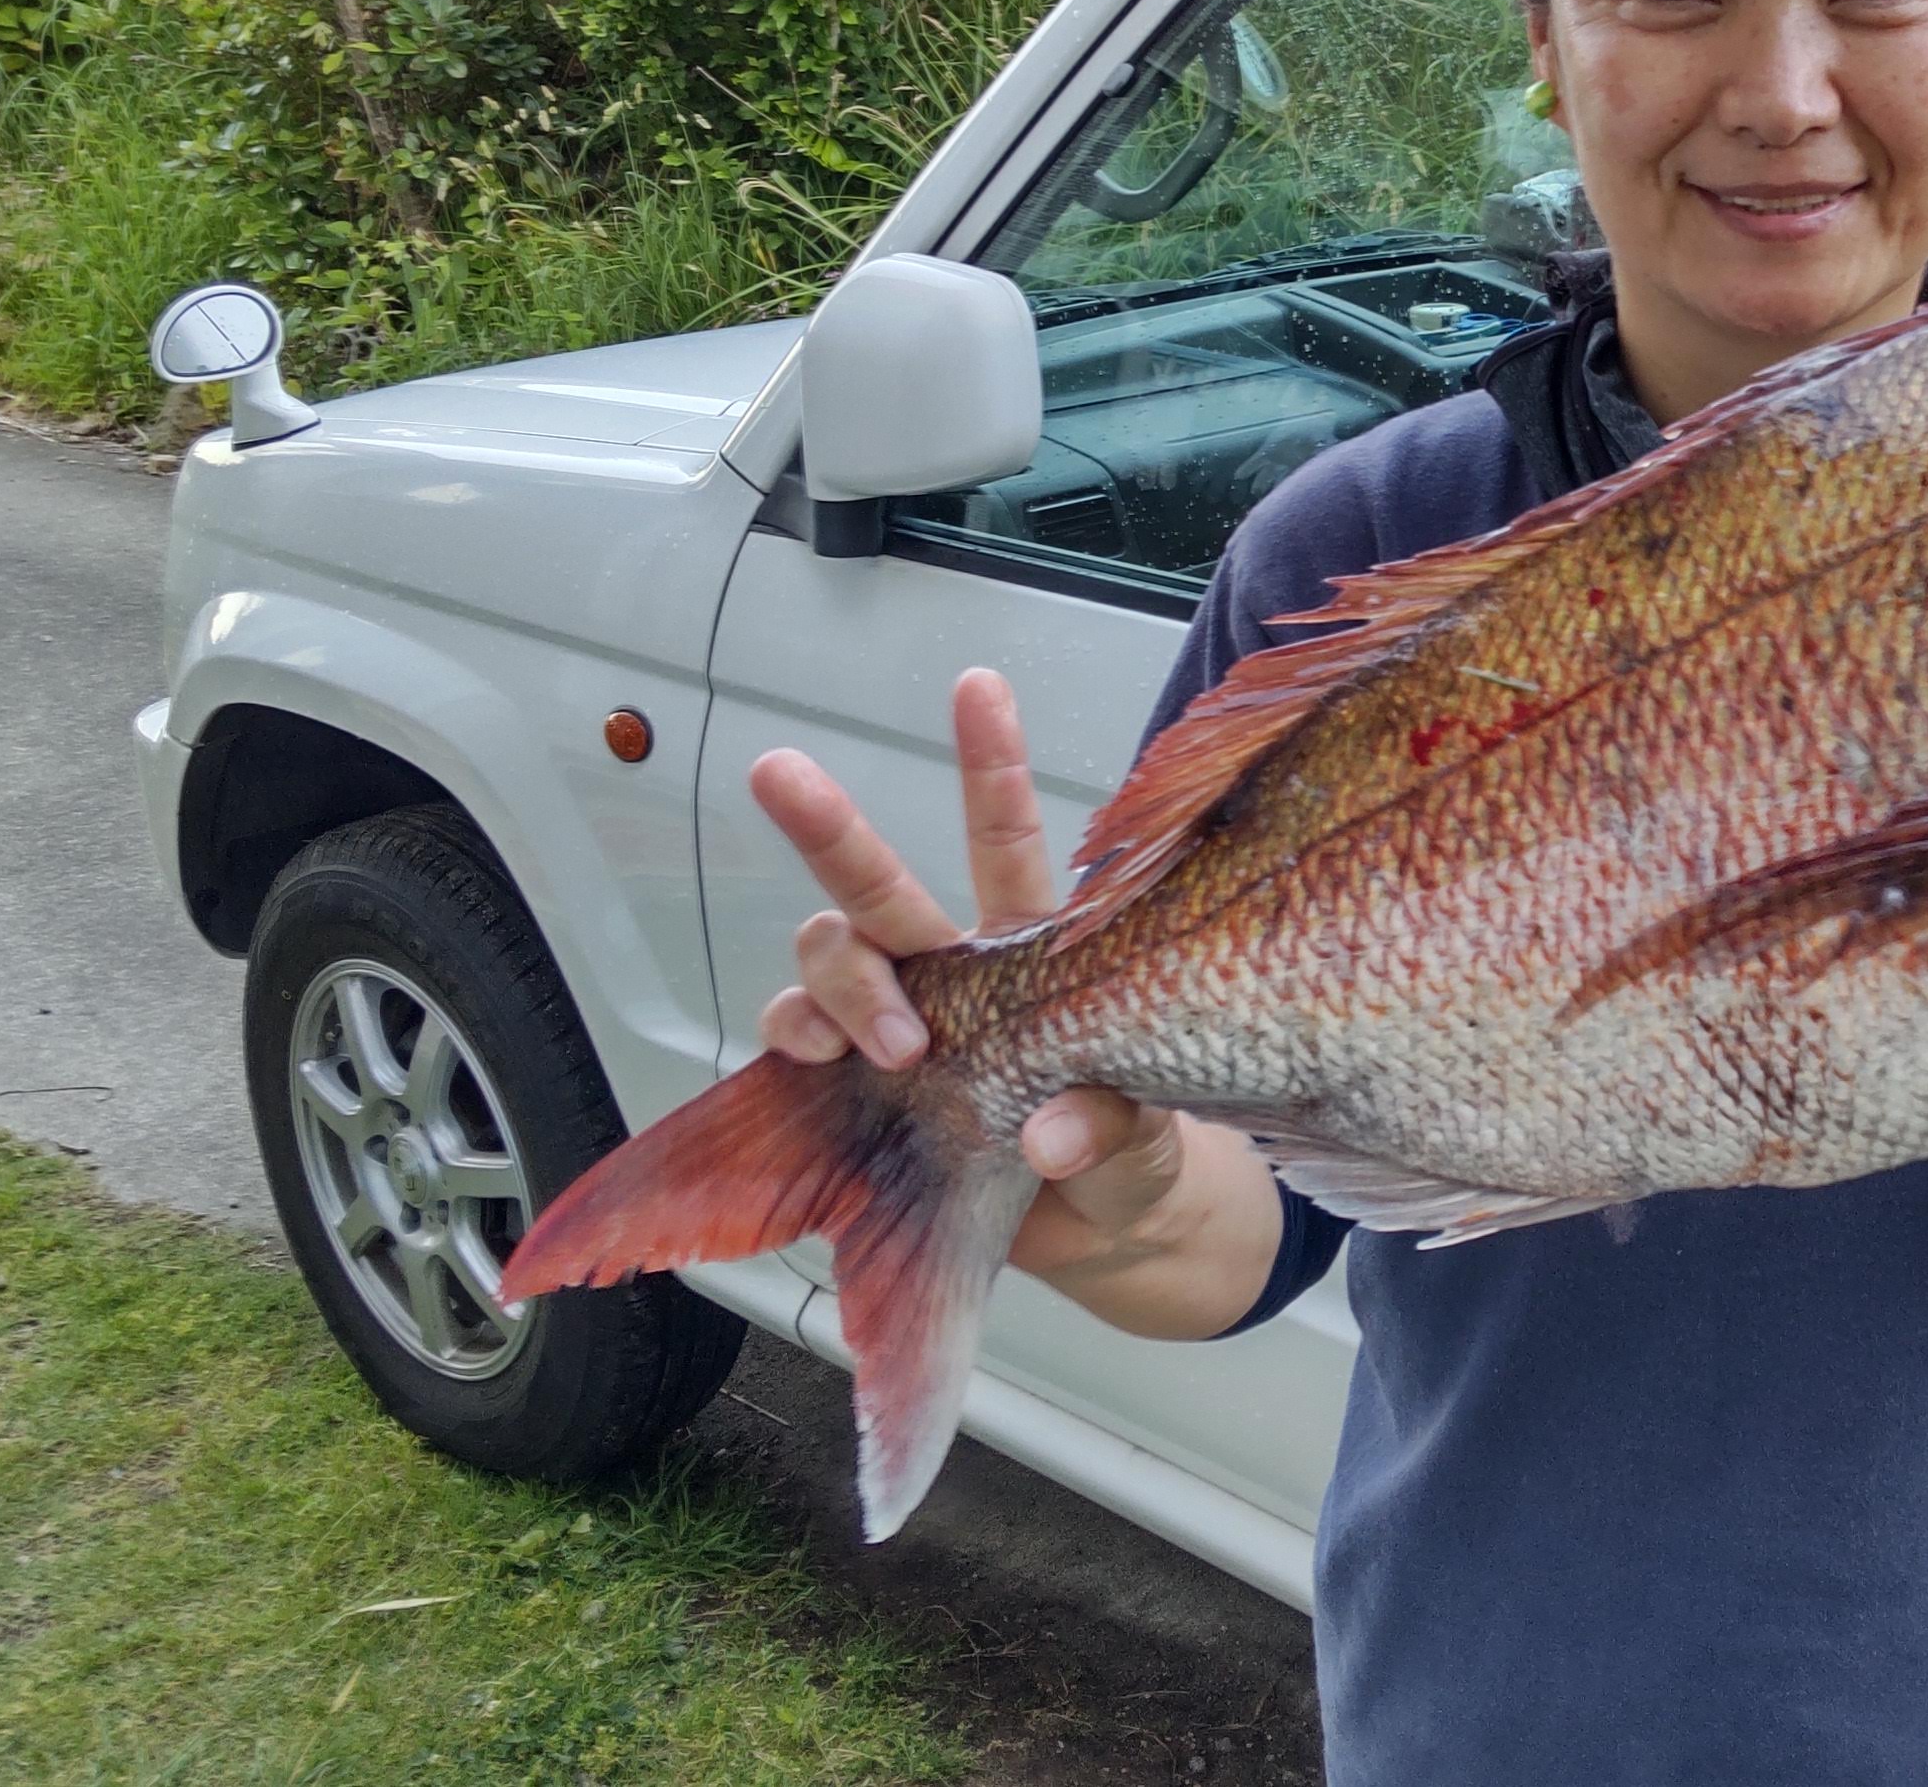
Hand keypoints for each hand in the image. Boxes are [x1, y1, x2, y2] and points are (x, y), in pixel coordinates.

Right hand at [748, 669, 1188, 1273]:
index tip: (977, 687)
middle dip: (827, 827)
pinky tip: (819, 1063)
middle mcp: (956, 977)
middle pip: (878, 888)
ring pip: (832, 960)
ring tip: (895, 1044)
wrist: (1109, 1239)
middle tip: (779, 773)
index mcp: (1035, 958)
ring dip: (838, 985)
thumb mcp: (1148, 1140)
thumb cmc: (1139, 1158)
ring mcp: (902, 1029)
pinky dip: (796, 1046)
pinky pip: (799, 1043)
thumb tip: (1051, 1134)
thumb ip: (1113, 1129)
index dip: (990, 763)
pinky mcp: (859, 1094)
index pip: (1008, 842)